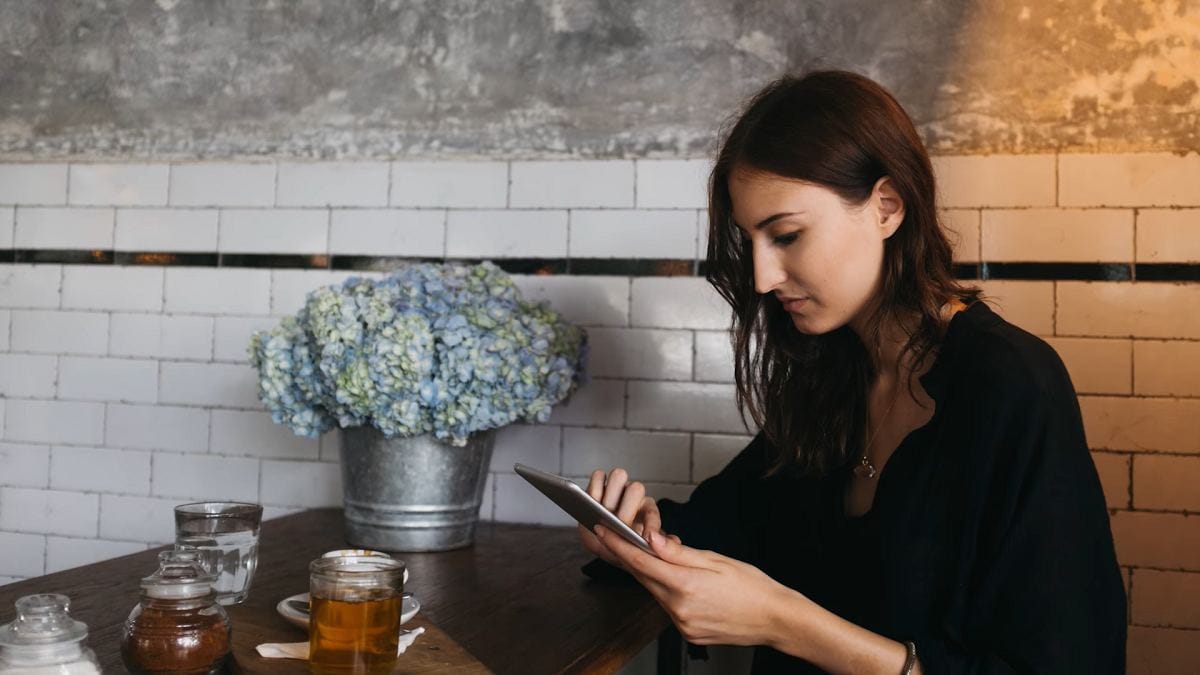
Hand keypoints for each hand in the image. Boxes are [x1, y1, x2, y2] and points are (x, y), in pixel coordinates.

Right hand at [577, 467, 679, 570]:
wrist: (600, 541)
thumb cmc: (622, 544)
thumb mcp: (639, 550)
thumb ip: (656, 547)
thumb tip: (675, 542)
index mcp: (646, 509)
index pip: (652, 512)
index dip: (650, 525)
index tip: (645, 539)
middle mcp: (632, 495)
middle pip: (636, 488)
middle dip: (627, 509)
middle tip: (620, 525)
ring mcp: (615, 488)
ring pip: (618, 476)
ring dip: (610, 496)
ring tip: (604, 513)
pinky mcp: (596, 484)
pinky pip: (597, 476)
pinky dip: (594, 488)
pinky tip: (591, 504)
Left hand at [591, 524, 802, 647]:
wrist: (775, 619)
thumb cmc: (752, 586)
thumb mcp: (716, 559)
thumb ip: (679, 552)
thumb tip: (651, 539)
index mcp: (686, 585)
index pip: (640, 562)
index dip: (618, 545)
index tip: (602, 531)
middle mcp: (679, 609)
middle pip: (644, 579)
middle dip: (632, 558)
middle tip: (621, 538)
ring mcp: (682, 625)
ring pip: (656, 594)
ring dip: (652, 576)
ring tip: (661, 559)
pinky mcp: (688, 635)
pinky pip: (669, 609)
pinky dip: (668, 593)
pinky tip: (679, 583)